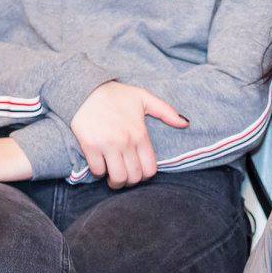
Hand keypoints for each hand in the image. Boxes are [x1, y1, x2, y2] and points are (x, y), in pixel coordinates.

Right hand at [69, 81, 186, 188]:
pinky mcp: (90, 146)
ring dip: (116, 182)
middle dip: (131, 181)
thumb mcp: (144, 98)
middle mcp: (126, 142)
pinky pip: (97, 171)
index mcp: (140, 133)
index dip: (146, 175)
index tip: (140, 171)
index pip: (150, 169)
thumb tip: (186, 123)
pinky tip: (101, 165)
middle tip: (126, 176)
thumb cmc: (116, 95)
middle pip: (134, 177)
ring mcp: (107, 145)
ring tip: (114, 177)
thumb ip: (166, 111)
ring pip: (117, 178)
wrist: (86, 90)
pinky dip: (99, 173)